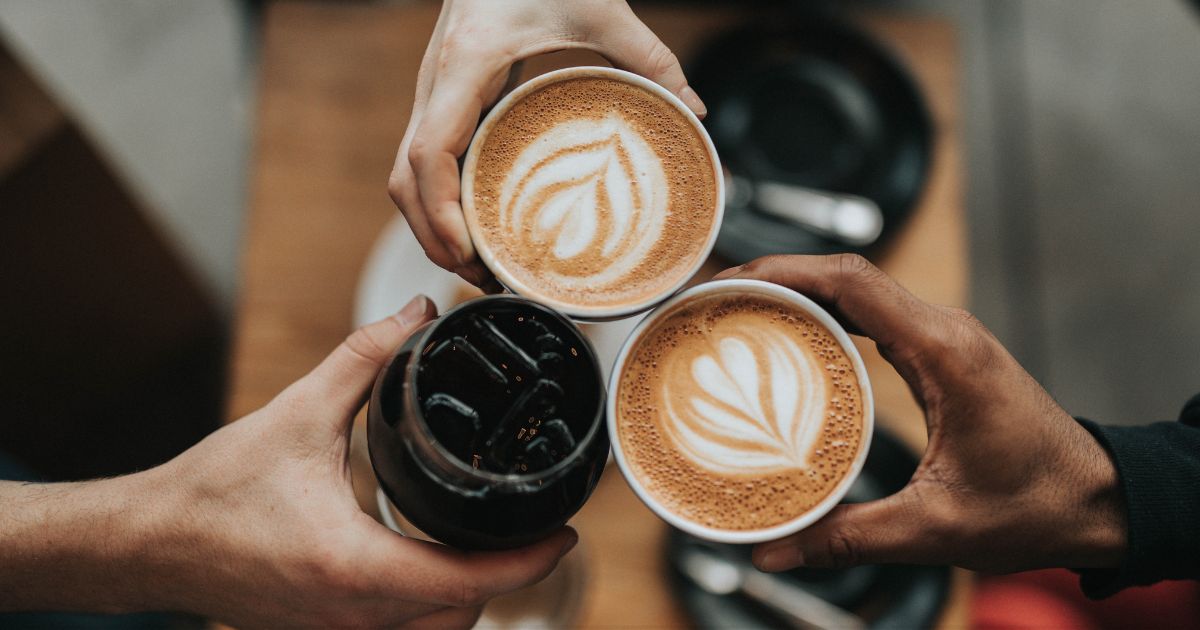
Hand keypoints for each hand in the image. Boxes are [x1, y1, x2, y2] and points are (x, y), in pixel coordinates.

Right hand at [0, 295, 576, 627]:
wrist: (149, 544)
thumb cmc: (214, 490)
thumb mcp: (298, 414)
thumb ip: (364, 359)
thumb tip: (416, 314)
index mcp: (356, 568)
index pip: (471, 581)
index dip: (529, 560)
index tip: (565, 532)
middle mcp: (352, 616)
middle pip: (462, 613)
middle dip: (505, 575)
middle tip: (532, 526)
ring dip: (467, 594)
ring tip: (490, 542)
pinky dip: (428, 606)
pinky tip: (432, 563)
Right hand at [388, 0, 705, 287]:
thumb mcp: (599, 7)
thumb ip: (649, 55)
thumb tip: (694, 109)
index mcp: (464, 66)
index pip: (427, 154)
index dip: (439, 212)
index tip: (469, 251)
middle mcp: (435, 84)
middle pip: (405, 182)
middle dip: (434, 237)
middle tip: (483, 278)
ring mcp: (433, 93)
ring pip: (406, 177)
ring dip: (432, 226)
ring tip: (479, 266)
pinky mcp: (444, 99)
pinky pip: (424, 161)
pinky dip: (440, 201)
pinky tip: (476, 224)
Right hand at [714, 255, 1125, 573]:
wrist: (1097, 502)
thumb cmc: (1036, 505)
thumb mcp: (935, 527)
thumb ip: (848, 537)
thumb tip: (774, 550)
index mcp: (945, 351)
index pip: (853, 281)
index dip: (783, 271)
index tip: (729, 281)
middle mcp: (944, 331)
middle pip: (846, 275)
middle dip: (775, 277)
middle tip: (714, 301)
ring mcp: (944, 338)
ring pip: (858, 291)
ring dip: (798, 293)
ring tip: (737, 313)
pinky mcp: (941, 355)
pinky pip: (872, 316)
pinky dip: (825, 317)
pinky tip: (789, 341)